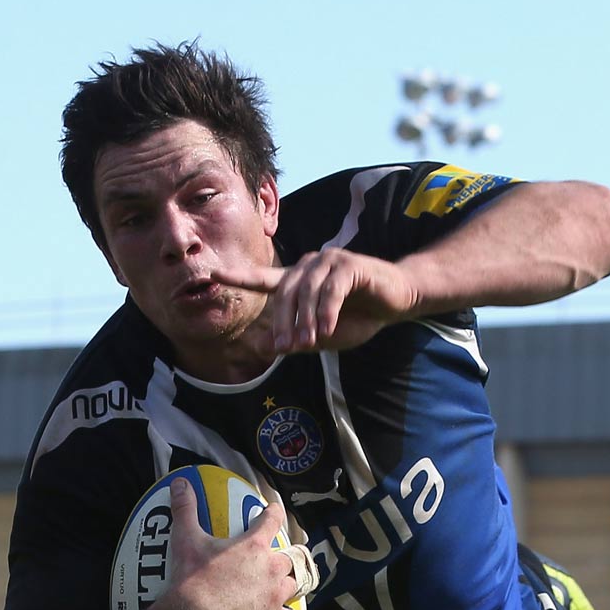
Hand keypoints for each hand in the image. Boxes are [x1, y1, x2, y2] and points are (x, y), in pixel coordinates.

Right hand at [163, 479, 312, 609]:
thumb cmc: (192, 577)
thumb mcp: (186, 539)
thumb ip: (185, 509)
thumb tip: (180, 483)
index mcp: (254, 545)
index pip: (272, 520)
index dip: (273, 513)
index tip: (274, 511)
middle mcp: (271, 568)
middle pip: (288, 558)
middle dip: (283, 558)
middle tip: (275, 560)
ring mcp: (275, 595)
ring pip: (294, 585)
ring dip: (290, 585)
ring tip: (284, 587)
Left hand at [214, 248, 418, 354]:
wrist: (397, 302)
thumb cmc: (359, 317)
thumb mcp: (324, 336)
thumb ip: (297, 341)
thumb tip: (264, 347)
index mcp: (299, 281)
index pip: (263, 280)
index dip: (238, 277)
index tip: (211, 274)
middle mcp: (309, 266)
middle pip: (285, 293)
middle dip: (282, 323)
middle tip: (284, 348)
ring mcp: (329, 262)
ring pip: (306, 292)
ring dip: (305, 320)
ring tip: (309, 342)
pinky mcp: (349, 265)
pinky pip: (331, 289)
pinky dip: (326, 310)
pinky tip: (327, 328)